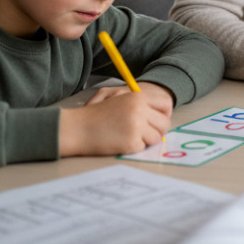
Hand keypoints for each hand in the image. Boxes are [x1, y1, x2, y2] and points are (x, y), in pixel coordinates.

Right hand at [58, 82, 173, 156]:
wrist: (77, 128)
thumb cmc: (95, 114)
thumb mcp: (115, 96)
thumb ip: (138, 101)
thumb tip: (158, 112)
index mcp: (138, 97)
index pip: (166, 104)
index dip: (163, 114)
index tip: (156, 120)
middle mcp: (140, 110)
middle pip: (165, 124)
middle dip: (157, 130)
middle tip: (144, 133)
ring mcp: (137, 126)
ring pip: (156, 138)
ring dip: (145, 140)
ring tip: (128, 136)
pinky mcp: (132, 142)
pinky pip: (143, 147)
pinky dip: (133, 147)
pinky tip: (120, 141)